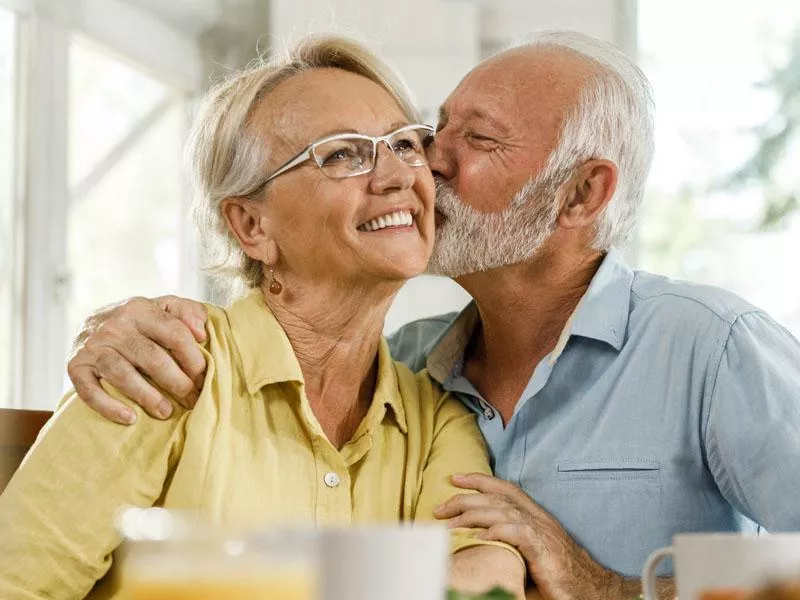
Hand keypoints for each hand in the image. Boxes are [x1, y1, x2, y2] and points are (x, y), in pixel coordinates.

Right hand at [67, 295, 208, 424]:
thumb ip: (188, 312)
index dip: (194, 359)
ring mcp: (93, 346)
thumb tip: (201, 334)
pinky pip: (90, 390)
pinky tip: (130, 418)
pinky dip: (109, 406)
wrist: (92, 323)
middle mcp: (114, 325)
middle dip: (177, 382)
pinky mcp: (75, 366)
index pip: (175, 334)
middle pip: (152, 358)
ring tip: (166, 412)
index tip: (205, 378)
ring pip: (123, 374)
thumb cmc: (141, 321)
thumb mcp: (165, 307)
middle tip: (192, 399)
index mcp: (140, 309)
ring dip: (148, 397)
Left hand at [434, 473, 619, 599]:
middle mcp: (538, 518)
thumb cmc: (560, 573)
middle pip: (496, 498)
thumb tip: (479, 539)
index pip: (505, 489)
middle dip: (465, 498)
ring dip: (472, 516)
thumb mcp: (533, 550)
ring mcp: (542, 533)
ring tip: (449, 524)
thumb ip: (512, 539)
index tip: (455, 478)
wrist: (593, 589)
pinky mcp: (544, 551)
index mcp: (536, 515)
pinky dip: (496, 532)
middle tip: (440, 508)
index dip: (480, 480)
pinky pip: (517, 534)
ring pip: (502, 512)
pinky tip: (478, 537)